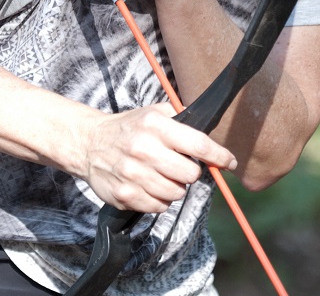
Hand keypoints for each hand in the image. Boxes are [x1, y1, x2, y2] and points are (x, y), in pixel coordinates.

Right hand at [73, 103, 236, 212]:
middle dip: (190, 171)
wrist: (89, 143)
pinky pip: (159, 207)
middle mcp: (144, 150)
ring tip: (162, 175)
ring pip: (176, 193)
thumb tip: (210, 138)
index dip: (219, 156)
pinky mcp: (125, 195)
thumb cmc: (128, 128)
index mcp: (156, 126)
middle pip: (190, 174)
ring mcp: (133, 174)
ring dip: (175, 187)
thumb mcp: (154, 112)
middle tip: (180, 165)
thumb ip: (181, 120)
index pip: (198, 144)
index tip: (230, 162)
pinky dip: (160, 200)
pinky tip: (150, 186)